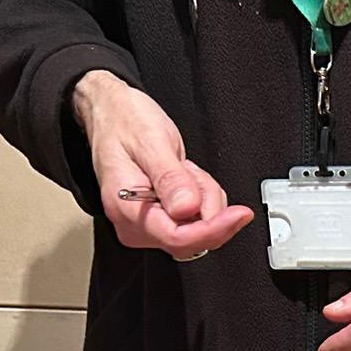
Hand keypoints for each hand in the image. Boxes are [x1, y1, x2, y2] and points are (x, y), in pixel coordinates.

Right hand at [74, 71, 253, 260]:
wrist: (112, 113)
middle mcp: (135, 224)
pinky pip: (195, 219)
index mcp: (127, 209)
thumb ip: (170, 179)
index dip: (212, 229)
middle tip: (192, 171)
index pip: (177, 238)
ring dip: (204, 196)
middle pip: (192, 237)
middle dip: (206, 204)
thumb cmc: (124, 122)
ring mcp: (147, 224)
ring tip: (183, 168)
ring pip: (198, 227)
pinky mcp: (160, 219)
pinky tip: (185, 176)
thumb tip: (188, 208)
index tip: (238, 215)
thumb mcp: (151, 142)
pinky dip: (201, 196)